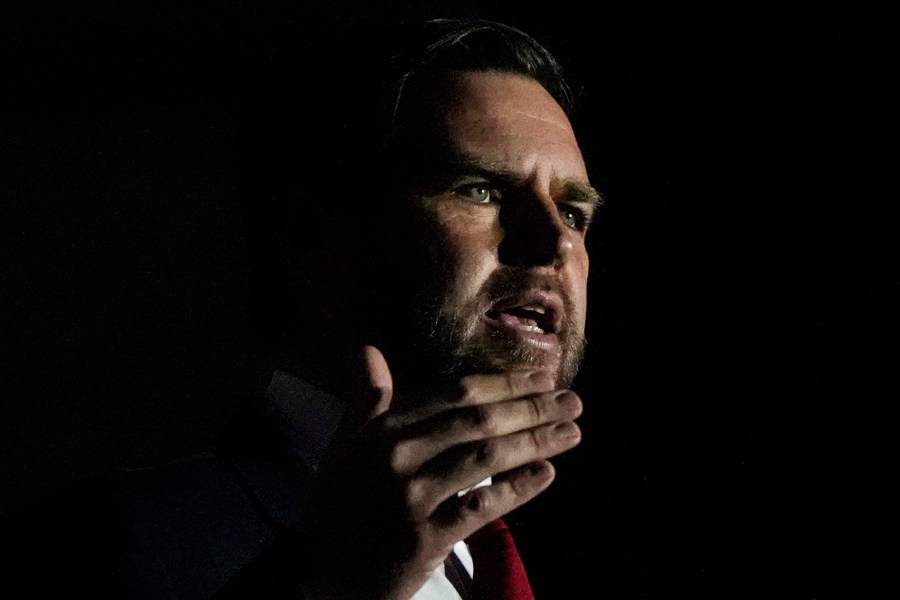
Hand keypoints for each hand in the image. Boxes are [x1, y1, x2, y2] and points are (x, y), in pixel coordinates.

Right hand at [298, 346, 582, 599]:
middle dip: (532, 407)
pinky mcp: (424, 540)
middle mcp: (398, 456)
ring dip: (536, 442)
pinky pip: (481, 507)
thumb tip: (368, 349)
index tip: (543, 376)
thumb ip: (368, 399)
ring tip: (571, 432)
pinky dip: (516, 489)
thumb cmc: (340, 504)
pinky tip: (547, 475)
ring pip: (485, 459)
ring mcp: (411, 499)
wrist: (319, 573)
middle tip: (573, 400)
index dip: (504, 383)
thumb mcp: (348, 445)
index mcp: (384, 429)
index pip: (455, 395)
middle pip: (478, 421)